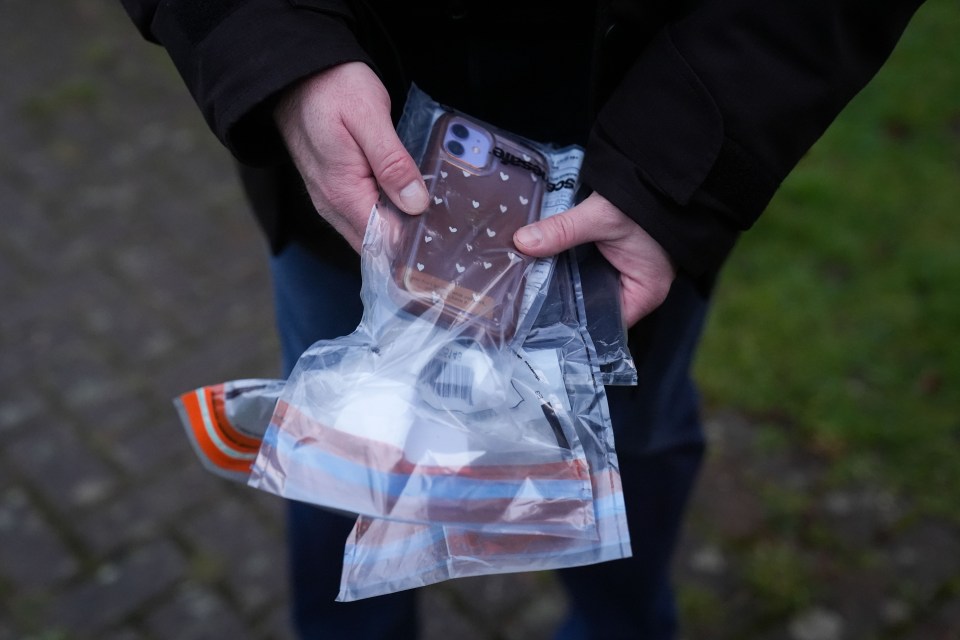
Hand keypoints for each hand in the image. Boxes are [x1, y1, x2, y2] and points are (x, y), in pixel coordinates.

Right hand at [273, 62, 427, 251]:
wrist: (295, 73)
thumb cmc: (331, 88)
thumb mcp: (369, 116)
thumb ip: (392, 163)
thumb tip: (416, 203)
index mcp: (343, 193)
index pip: (384, 241)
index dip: (413, 241)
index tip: (441, 234)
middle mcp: (332, 205)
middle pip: (378, 243)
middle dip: (408, 239)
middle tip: (443, 226)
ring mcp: (330, 199)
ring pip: (371, 231)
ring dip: (398, 225)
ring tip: (430, 211)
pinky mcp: (333, 189)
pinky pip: (363, 215)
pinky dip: (386, 212)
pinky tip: (407, 197)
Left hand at [514, 193, 675, 326]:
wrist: (661, 176)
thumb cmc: (646, 202)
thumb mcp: (601, 218)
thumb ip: (562, 231)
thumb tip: (523, 242)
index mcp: (644, 295)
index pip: (605, 326)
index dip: (574, 323)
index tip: (540, 319)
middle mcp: (637, 291)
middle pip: (593, 307)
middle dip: (562, 301)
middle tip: (527, 302)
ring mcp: (628, 274)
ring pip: (587, 288)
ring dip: (564, 283)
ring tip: (530, 286)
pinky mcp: (617, 259)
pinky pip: (588, 270)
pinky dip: (570, 266)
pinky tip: (545, 266)